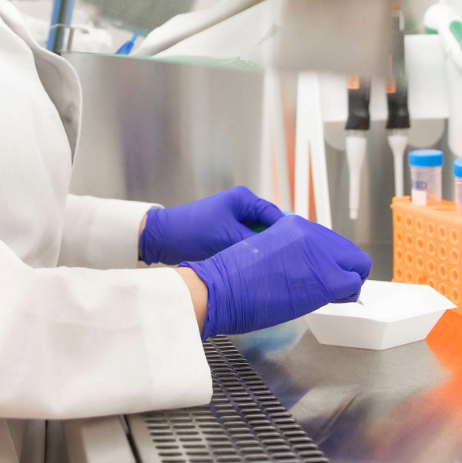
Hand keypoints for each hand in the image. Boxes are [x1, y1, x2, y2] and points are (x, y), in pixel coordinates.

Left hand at [139, 186, 283, 263]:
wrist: (162, 238)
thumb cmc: (192, 232)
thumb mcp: (228, 238)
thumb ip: (255, 244)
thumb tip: (276, 253)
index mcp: (243, 199)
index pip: (274, 215)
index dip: (287, 232)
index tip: (298, 247)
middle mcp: (240, 206)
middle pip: (267, 225)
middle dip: (275, 241)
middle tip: (288, 257)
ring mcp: (232, 219)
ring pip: (256, 235)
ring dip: (261, 248)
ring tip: (272, 262)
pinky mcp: (224, 232)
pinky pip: (245, 241)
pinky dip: (249, 251)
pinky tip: (254, 263)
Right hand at [186, 216, 371, 337]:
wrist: (220, 289)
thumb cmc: (232, 279)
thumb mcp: (263, 250)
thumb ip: (288, 252)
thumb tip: (304, 268)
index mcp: (294, 225)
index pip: (330, 240)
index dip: (331, 259)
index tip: (326, 272)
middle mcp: (311, 235)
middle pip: (349, 250)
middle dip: (347, 269)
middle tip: (337, 286)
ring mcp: (320, 255)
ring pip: (358, 265)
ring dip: (349, 281)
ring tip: (334, 295)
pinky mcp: (326, 278)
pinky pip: (352, 285)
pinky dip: (348, 294)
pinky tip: (335, 300)